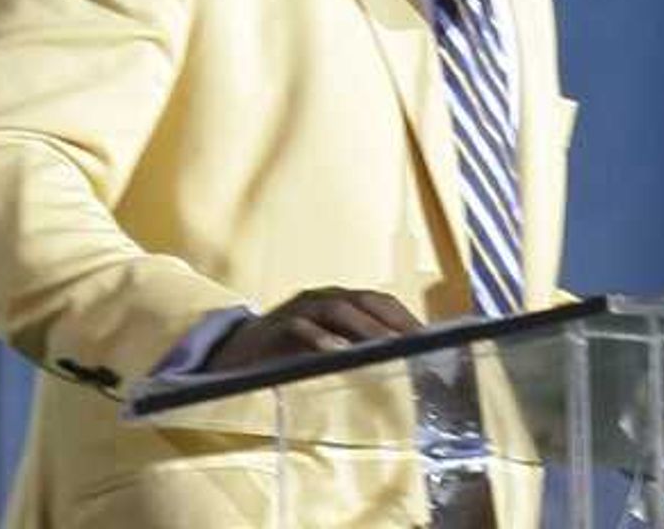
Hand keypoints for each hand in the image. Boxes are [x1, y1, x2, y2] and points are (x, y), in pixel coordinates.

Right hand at [211, 287, 421, 374]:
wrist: (234, 355)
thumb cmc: (288, 354)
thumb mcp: (325, 348)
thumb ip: (353, 349)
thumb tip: (396, 365)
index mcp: (337, 301)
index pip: (378, 302)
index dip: (403, 317)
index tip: (429, 338)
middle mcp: (321, 298)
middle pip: (363, 301)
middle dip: (391, 320)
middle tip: (415, 342)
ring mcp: (298, 310)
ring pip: (336, 309)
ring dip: (362, 327)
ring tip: (385, 345)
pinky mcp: (276, 327)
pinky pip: (299, 328)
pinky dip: (319, 338)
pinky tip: (335, 351)